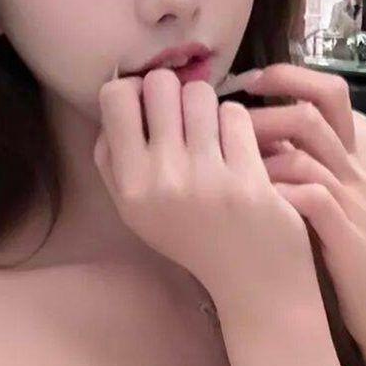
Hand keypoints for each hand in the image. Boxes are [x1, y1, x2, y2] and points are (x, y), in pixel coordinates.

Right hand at [93, 68, 315, 304]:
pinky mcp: (247, 177)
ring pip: (201, 94)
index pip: (115, 97)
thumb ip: (114, 159)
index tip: (150, 105)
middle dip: (175, 92)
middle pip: (160, 84)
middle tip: (186, 116)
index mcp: (130, 185)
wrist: (251, 281)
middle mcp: (162, 179)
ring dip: (208, 106)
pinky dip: (237, 124)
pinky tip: (238, 147)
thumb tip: (119, 96)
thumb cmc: (191, 238)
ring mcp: (206, 178)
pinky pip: (236, 115)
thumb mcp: (135, 210)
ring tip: (213, 131)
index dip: (135, 89)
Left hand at [242, 63, 365, 365]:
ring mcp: (353, 203)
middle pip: (312, 113)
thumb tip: (253, 140)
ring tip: (222, 162)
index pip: (330, 93)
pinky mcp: (348, 236)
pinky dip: (275, 192)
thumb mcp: (332, 205)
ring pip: (306, 152)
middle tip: (219, 121)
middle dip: (261, 110)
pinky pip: (311, 198)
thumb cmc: (350, 260)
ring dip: (258, 152)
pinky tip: (246, 199)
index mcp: (350, 160)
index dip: (289, 76)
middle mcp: (354, 173)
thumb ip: (305, 170)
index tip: (247, 80)